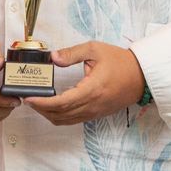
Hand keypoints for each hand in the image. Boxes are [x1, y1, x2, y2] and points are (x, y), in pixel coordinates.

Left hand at [28, 41, 145, 125]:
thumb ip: (72, 53)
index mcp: (91, 89)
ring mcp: (94, 112)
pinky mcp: (96, 114)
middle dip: (41, 109)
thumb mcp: (95, 50)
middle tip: (28, 99)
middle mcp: (92, 105)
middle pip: (60, 115)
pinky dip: (60, 116)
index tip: (29, 98)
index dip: (42, 103)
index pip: (61, 103)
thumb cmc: (120, 62)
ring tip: (37, 103)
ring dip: (49, 115)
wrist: (141, 76)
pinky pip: (73, 120)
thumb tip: (54, 57)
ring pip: (65, 121)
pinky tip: (53, 106)